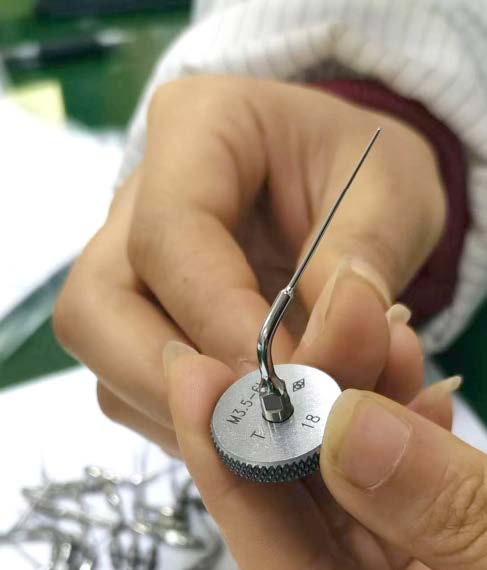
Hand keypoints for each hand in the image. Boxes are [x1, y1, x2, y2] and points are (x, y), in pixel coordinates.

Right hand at [54, 76, 444, 454]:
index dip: (223, 322)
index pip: (170, 237)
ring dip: (188, 417)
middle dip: (174, 386)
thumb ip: (360, 269)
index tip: (295, 383)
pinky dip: (196, 425)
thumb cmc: (367, 175)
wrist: (353, 189)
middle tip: (261, 425)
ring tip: (276, 427)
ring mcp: (126, 267)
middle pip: (96, 310)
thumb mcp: (393, 197)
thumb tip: (323, 359)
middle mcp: (134, 201)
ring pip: (107, 363)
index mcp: (195, 129)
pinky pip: (134, 392)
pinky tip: (258, 425)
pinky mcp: (138, 323)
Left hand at [164, 347, 483, 569]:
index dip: (235, 476)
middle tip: (288, 326)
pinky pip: (422, 485)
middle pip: (319, 524)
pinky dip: (412, 425)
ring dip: (359, 401)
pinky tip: (404, 368)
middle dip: (300, 413)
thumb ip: (455, 523)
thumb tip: (346, 428)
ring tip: (357, 323)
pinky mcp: (462, 553)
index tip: (194, 381)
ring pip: (367, 491)